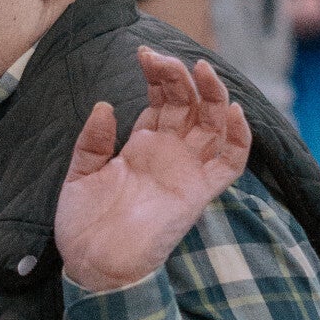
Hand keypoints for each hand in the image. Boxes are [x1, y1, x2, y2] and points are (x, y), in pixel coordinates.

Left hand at [55, 47, 252, 292]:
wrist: (92, 266)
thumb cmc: (84, 225)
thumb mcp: (80, 174)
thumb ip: (93, 141)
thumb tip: (105, 104)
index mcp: (143, 146)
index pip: (161, 99)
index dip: (158, 75)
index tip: (143, 54)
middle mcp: (169, 154)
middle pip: (189, 104)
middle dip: (180, 76)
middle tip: (162, 58)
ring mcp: (187, 172)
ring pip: (214, 124)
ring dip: (213, 95)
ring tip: (202, 70)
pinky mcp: (198, 193)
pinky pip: (230, 164)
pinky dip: (238, 138)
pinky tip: (234, 112)